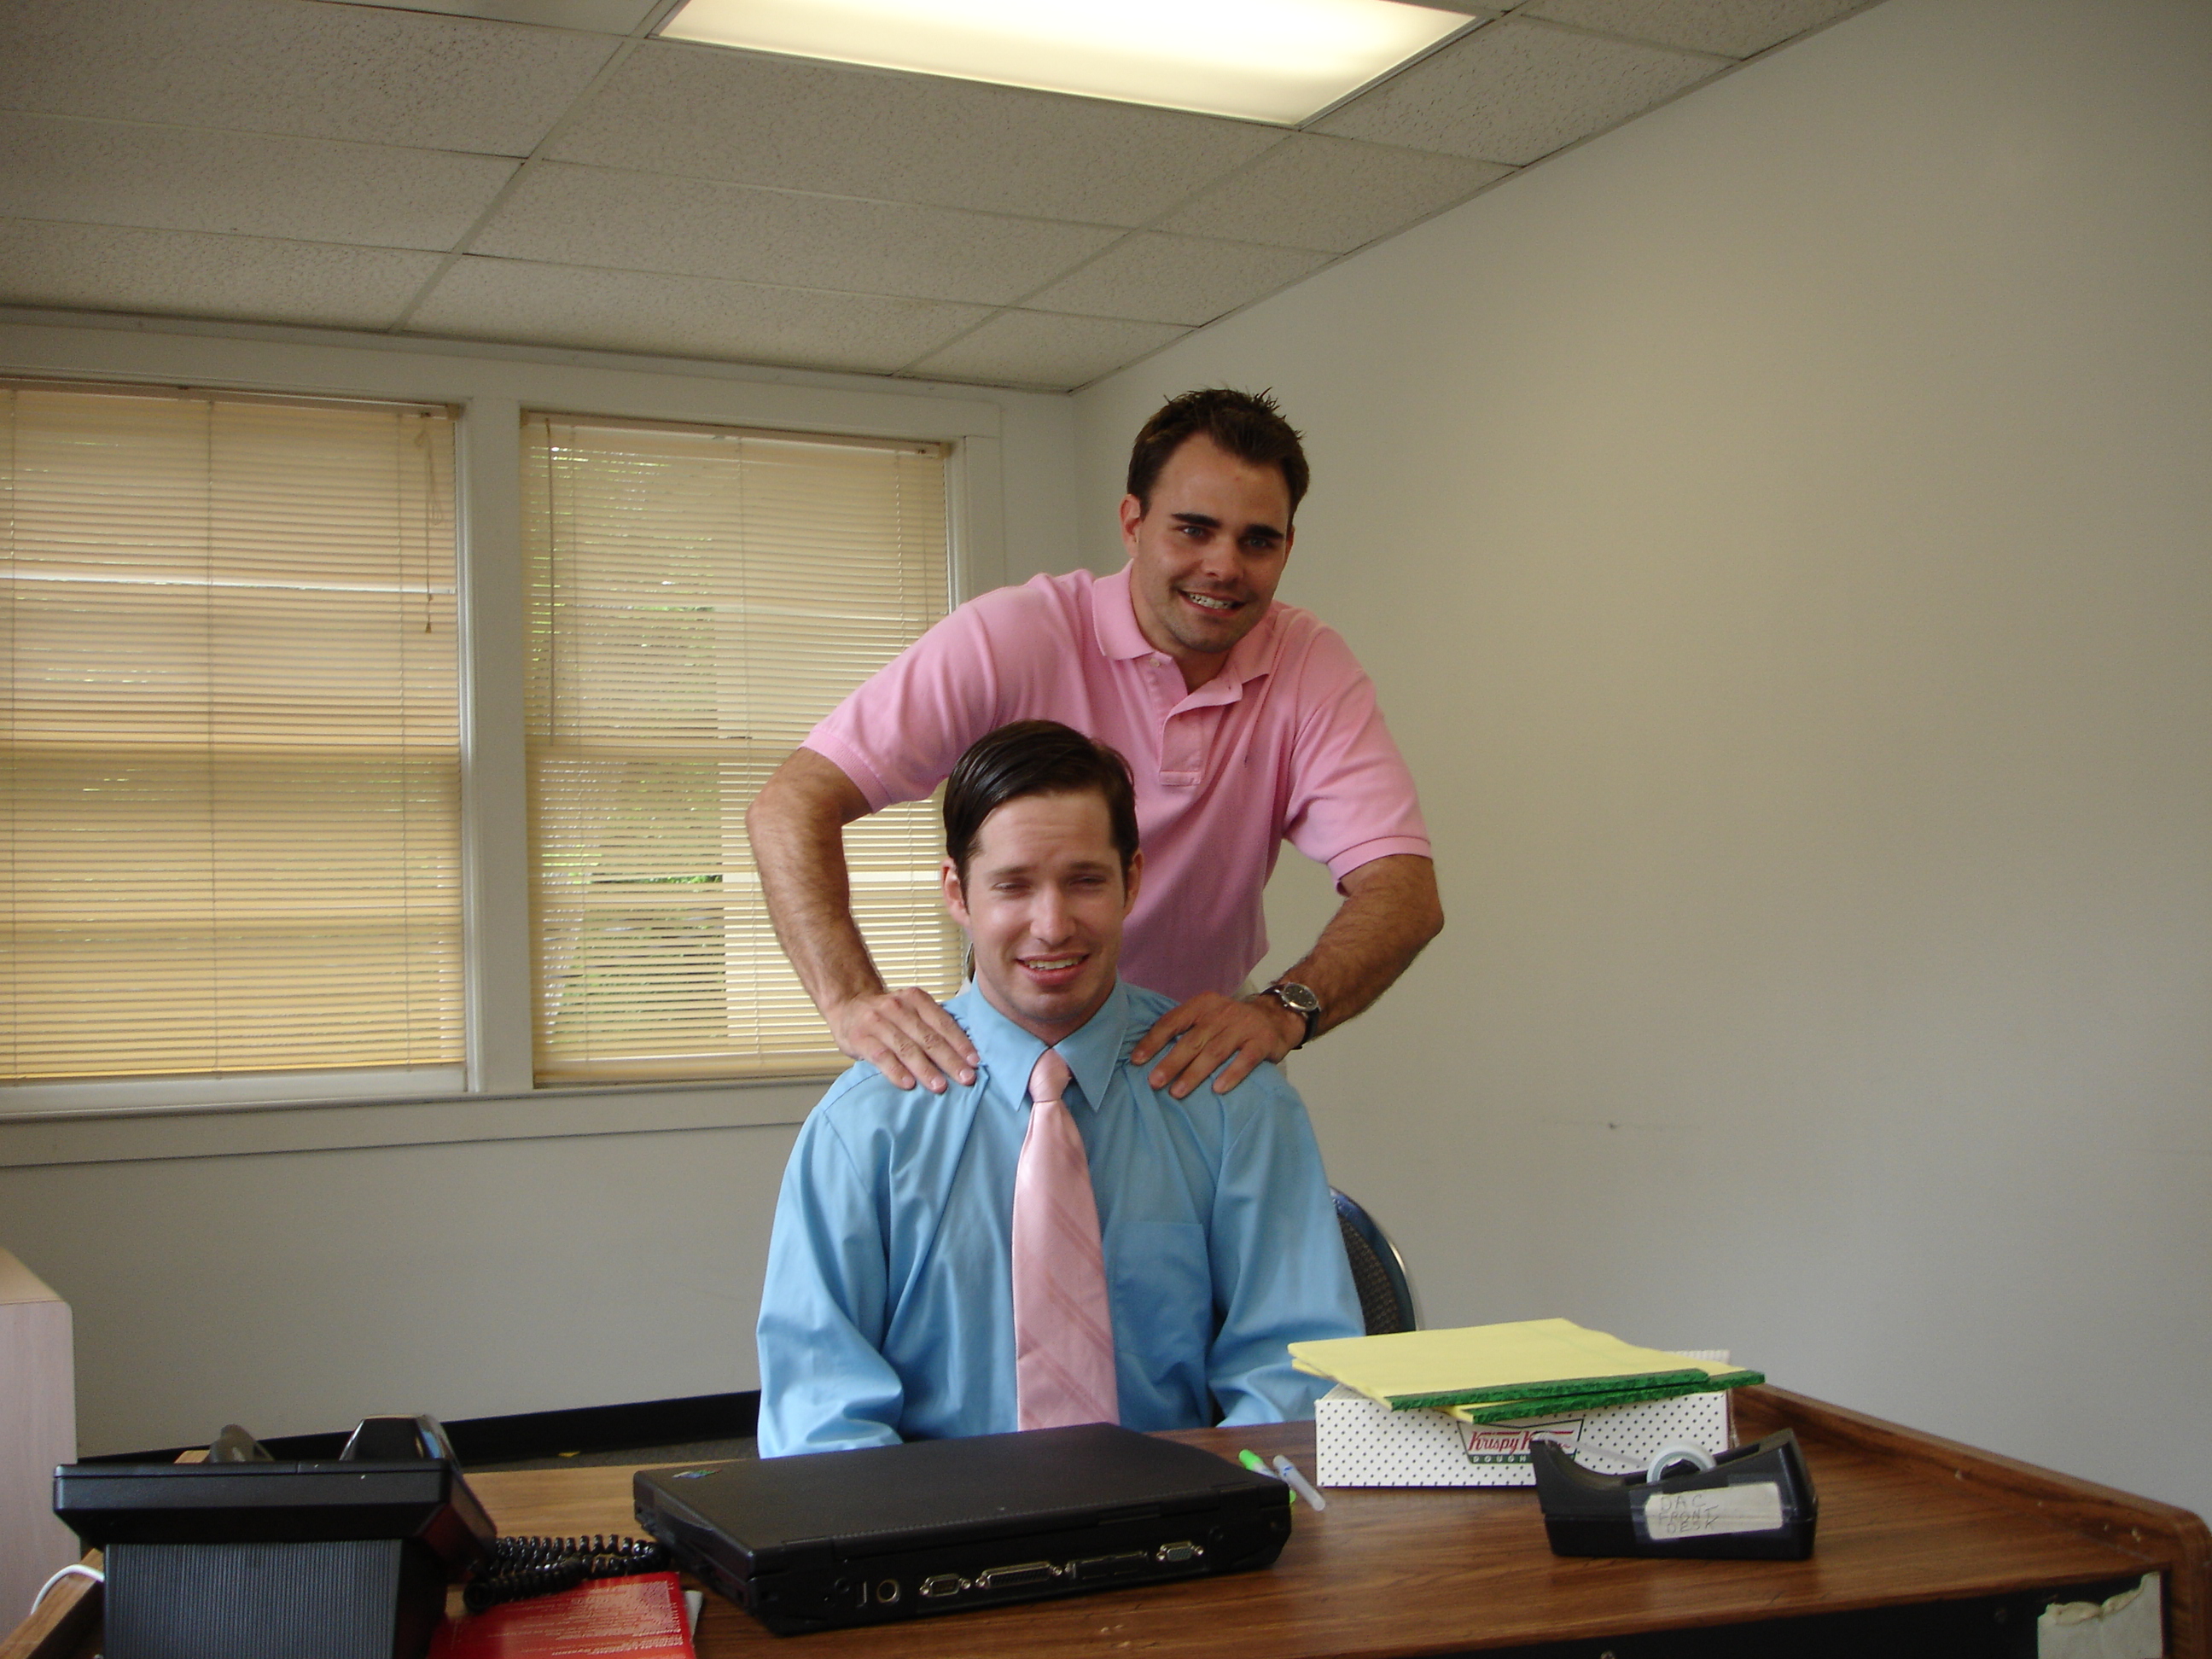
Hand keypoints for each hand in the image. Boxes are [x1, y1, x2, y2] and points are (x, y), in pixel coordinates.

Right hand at [828, 987, 978, 1093]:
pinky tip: (908, 1084)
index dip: (960, 1043)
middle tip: (966, 1078)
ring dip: (926, 1069)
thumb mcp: (910, 1010)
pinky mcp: (861, 1038)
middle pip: (928, 1037)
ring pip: (906, 1048)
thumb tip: (964, 1053)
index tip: (975, 1062)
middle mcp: (897, 1007)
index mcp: (916, 999)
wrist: (848, 1006)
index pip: (943, 1022)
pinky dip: (896, 1071)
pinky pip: (881, 1057)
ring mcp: (877, 1022)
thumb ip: (931, 1025)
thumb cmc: (887, 1015)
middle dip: (950, 1060)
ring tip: (940, 1086)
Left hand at [1130, 992, 1304, 1099]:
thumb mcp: (1208, 1015)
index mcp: (1203, 1004)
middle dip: (1171, 1062)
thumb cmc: (1231, 1023)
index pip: (1173, 1021)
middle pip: (1192, 1040)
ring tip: (1178, 1092)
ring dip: (1195, 1073)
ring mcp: (1243, 1026)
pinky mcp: (1262, 1041)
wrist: (1275, 1016)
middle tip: (1154, 1082)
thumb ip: (1186, 1029)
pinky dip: (1231, 1074)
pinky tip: (1218, 1089)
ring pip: (1215, 1052)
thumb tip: (1148, 1055)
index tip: (1137, 1061)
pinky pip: (1245, 1060)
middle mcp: (1222, 1012)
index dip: (1153, 1041)